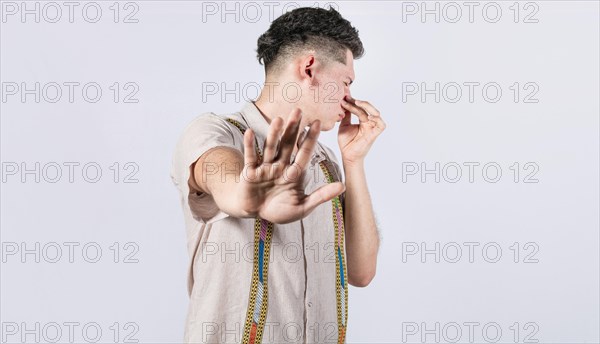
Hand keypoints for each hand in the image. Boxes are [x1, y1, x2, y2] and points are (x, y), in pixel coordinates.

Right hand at [238, 108, 345, 223]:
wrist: (256, 214)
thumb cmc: (280, 211)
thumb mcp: (303, 207)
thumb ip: (322, 195)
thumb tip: (343, 186)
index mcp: (294, 173)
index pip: (304, 153)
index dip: (311, 139)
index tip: (318, 123)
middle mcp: (280, 166)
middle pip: (288, 145)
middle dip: (293, 129)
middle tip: (299, 110)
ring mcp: (265, 168)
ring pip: (270, 148)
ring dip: (274, 134)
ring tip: (279, 119)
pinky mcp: (250, 172)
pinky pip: (250, 157)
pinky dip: (249, 145)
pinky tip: (250, 132)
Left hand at [338, 97, 385, 164]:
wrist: (347, 155)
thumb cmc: (347, 143)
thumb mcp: (344, 125)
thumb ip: (346, 115)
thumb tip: (344, 103)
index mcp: (362, 120)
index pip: (360, 108)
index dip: (353, 102)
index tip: (344, 98)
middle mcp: (369, 123)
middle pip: (368, 108)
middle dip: (358, 102)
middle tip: (348, 99)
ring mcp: (372, 128)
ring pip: (376, 113)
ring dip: (367, 106)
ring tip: (357, 103)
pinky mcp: (374, 135)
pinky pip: (381, 125)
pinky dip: (377, 119)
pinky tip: (368, 116)